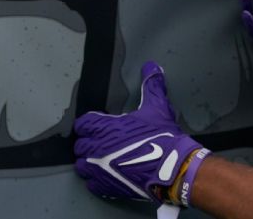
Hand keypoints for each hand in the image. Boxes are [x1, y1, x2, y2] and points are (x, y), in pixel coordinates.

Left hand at [74, 62, 208, 205]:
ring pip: (81, 165)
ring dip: (88, 161)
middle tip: (99, 142)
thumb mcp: (157, 107)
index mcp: (105, 127)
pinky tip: (105, 176)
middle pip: (80, 144)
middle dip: (88, 142)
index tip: (94, 125)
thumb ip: (151, 85)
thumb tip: (151, 66)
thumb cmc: (162, 137)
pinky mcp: (106, 186)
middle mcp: (97, 147)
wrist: (172, 168)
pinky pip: (91, 184)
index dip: (88, 124)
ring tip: (99, 160)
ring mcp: (100, 169)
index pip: (83, 123)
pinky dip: (96, 180)